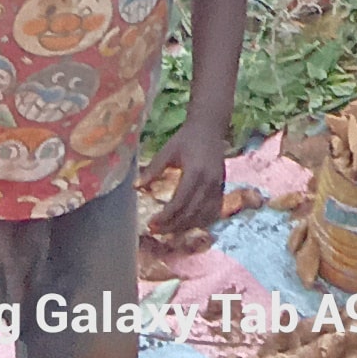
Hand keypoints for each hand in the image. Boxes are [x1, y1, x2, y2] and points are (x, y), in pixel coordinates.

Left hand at [150, 116, 230, 237]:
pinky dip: (199, 222)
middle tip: (155, 230)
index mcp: (195, 171)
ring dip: (184, 227)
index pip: (180, 202)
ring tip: (167, 230)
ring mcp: (217, 186)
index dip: (165, 216)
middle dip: (172, 226)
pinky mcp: (221, 188)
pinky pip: (212, 212)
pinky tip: (186, 224)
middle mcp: (209, 182)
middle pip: (191, 213)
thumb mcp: (167, 150)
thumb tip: (135, 186)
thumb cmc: (186, 138)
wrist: (210, 127)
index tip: (151, 223)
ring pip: (202, 216)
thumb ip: (153, 169)